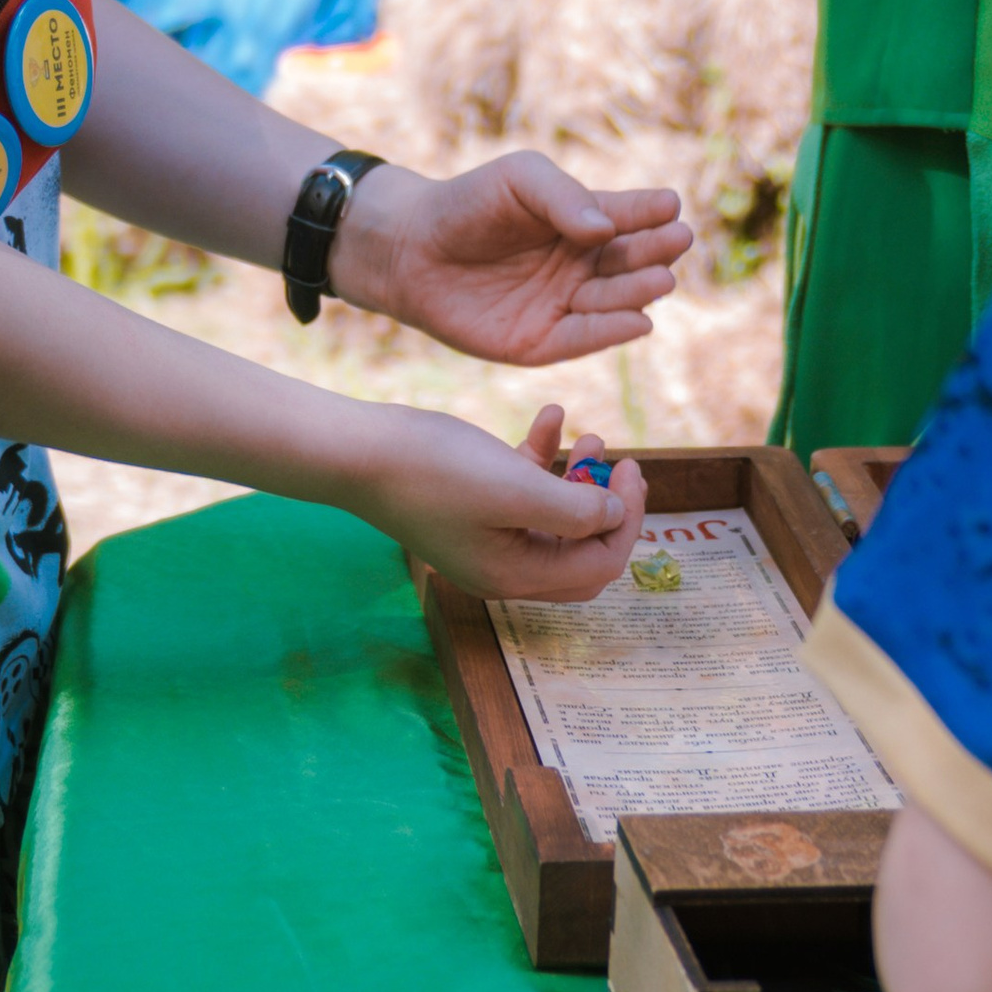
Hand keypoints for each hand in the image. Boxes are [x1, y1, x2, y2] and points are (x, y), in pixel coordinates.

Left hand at [332, 154, 689, 365]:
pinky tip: (638, 321)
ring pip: (614, 300)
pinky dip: (611, 331)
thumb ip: (562, 197)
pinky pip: (583, 338)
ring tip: (661, 280)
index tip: (671, 207)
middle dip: (655, 252)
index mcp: (582, 219)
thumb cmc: (466, 203)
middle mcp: (582, 264)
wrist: (410, 249)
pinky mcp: (542, 342)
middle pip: (630, 260)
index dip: (652, 212)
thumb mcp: (518, 181)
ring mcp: (565, 303)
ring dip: (640, 292)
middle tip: (677, 242)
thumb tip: (604, 229)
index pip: (630, 216)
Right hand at [349, 399, 645, 605]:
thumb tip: (616, 515)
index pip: (598, 566)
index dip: (627, 521)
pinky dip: (540, 458)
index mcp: (515, 576)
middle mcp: (502, 567)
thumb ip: (577, 510)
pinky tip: (548, 415)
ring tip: (590, 435)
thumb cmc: (435, 470)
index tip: (633, 471)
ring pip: (555, 518)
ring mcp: (484, 537)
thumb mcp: (517, 489)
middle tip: (622, 464)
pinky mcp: (469, 506)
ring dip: (579, 478)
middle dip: (609, 507)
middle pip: (582, 551)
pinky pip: (521, 490)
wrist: (358, 451)